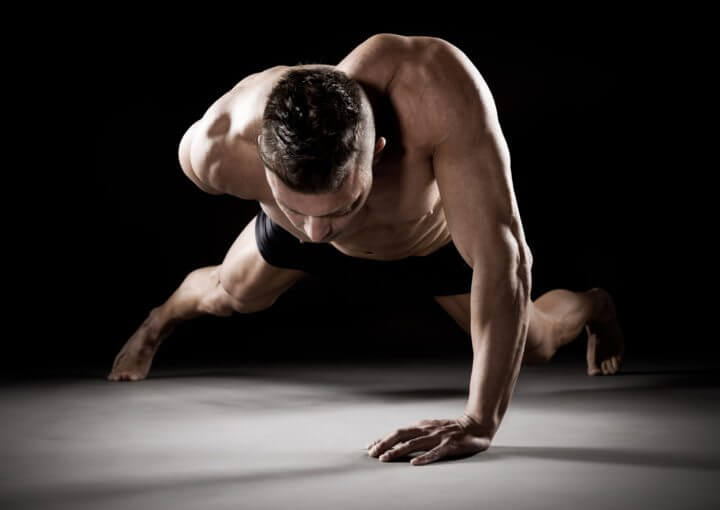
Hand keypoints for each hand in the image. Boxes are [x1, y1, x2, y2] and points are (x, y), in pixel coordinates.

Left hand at [366, 415, 490, 465]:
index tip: (370, 447)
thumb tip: (398, 441)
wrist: (476, 425)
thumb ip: (417, 434)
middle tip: (372, 453)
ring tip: (385, 458)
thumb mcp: (431, 428)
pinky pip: (435, 453)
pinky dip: (424, 458)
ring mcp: (438, 437)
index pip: (398, 432)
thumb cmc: (451, 429)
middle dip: (385, 443)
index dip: (384, 439)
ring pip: (414, 444)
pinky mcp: (449, 445)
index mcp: (422, 426)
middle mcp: (427, 430)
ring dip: (398, 451)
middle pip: (401, 435)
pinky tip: (414, 463)